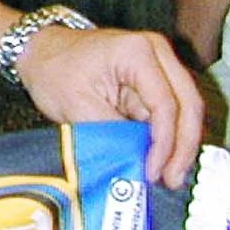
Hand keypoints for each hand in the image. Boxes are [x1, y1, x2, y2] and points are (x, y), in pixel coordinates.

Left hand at [17, 26, 203, 187]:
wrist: (41, 51)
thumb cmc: (53, 70)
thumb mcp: (76, 105)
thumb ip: (113, 133)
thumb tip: (141, 163)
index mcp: (137, 52)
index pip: (165, 103)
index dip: (164, 143)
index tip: (154, 171)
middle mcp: (157, 53)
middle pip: (188, 105)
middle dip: (183, 147)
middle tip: (172, 178)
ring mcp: (159, 65)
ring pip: (186, 110)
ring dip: (180, 144)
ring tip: (168, 176)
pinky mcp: (154, 80)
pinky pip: (171, 112)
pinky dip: (169, 137)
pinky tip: (161, 161)